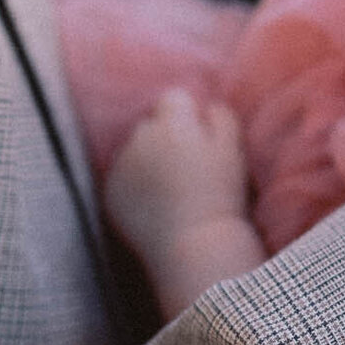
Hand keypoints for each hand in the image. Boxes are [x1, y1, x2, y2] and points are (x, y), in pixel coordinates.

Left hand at [104, 89, 247, 271]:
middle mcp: (140, 139)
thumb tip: (207, 106)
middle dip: (165, 136)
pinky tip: (155, 204)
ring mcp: (121, 166)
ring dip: (147, 160)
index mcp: (172, 124)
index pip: (173, 99)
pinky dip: (135, 186)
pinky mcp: (111, 193)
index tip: (199, 138)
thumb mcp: (233, 150)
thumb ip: (221, 117)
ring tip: (171, 189)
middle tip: (187, 166)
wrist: (194, 245)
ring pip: (134, 151)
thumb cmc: (220, 196)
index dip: (188, 115)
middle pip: (150, 125)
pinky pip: (122, 178)